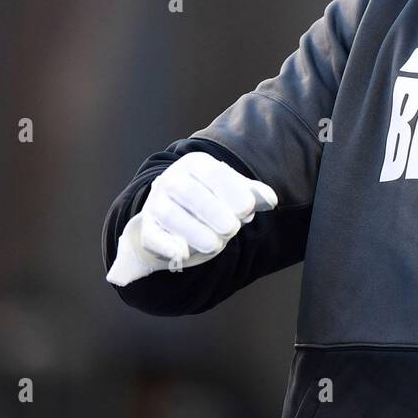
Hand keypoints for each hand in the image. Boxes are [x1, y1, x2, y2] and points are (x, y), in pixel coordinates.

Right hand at [106, 151, 277, 286]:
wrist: (173, 216)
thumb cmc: (211, 200)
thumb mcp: (232, 192)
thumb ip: (253, 194)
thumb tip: (270, 200)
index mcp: (196, 164)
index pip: (214, 173)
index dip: (234, 191)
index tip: (248, 210)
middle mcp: (172, 179)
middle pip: (190, 193)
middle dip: (215, 213)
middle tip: (232, 229)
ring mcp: (156, 203)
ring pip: (171, 215)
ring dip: (196, 233)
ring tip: (216, 244)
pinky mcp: (147, 228)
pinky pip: (153, 236)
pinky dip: (167, 246)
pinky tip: (183, 253)